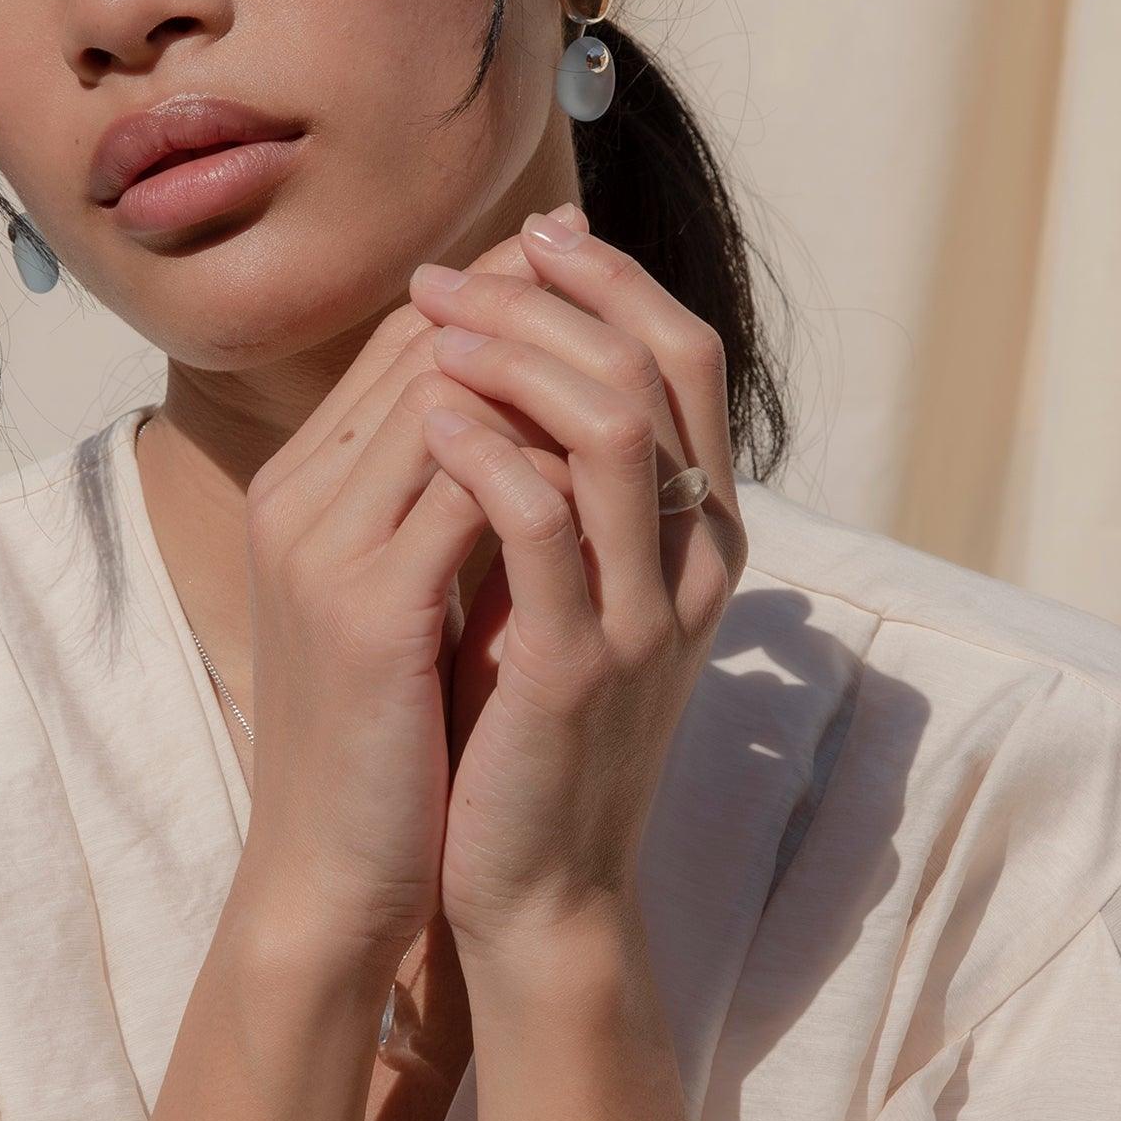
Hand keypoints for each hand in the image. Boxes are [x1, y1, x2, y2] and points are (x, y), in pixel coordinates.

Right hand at [231, 224, 580, 988]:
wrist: (330, 873)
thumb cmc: (382, 739)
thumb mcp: (406, 600)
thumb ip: (443, 508)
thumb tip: (538, 430)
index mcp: (300, 489)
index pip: (404, 343)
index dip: (503, 301)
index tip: (590, 287)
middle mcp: (298, 498)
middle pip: (424, 346)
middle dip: (534, 313)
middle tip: (629, 299)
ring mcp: (323, 549)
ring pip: (446, 396)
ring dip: (550, 375)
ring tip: (639, 371)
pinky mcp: (364, 612)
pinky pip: (471, 492)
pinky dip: (550, 464)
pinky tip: (621, 471)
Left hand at [406, 206, 750, 960]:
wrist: (531, 883)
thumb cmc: (524, 725)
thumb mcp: (556, 584)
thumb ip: (558, 483)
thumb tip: (512, 356)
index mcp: (696, 531)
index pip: (681, 355)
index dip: (608, 280)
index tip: (523, 237)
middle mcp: (693, 560)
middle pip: (659, 365)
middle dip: (554, 295)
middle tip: (450, 272)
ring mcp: (646, 612)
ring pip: (610, 425)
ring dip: (516, 354)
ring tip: (432, 325)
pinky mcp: (578, 663)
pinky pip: (541, 521)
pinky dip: (483, 448)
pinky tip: (424, 418)